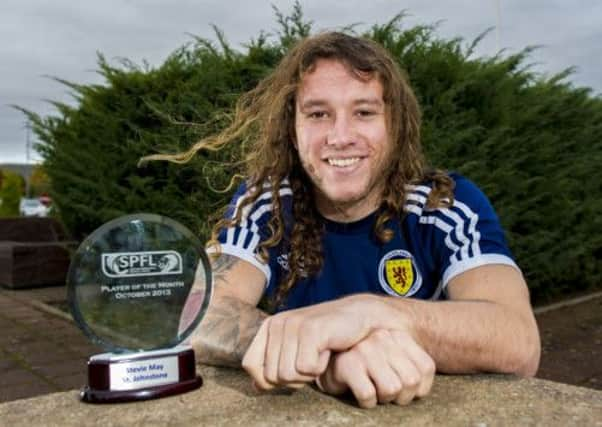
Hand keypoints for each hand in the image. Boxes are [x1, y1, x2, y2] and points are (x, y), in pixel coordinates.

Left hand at [242, 295, 392, 389]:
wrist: (358, 316)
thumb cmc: (327, 336)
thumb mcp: (296, 349)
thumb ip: (275, 363)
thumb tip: (256, 386)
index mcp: (269, 326)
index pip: (249, 365)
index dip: (268, 379)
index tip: (291, 370)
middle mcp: (277, 323)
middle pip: (270, 376)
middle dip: (293, 378)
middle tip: (311, 361)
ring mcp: (293, 324)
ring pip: (287, 375)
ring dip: (308, 374)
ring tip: (319, 354)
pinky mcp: (310, 330)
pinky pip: (306, 369)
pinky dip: (320, 367)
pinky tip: (328, 350)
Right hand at [316, 329, 434, 408]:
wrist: (329, 363)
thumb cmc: (368, 368)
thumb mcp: (395, 360)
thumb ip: (413, 366)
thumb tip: (420, 386)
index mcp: (397, 334)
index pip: (426, 368)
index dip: (418, 387)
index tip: (402, 386)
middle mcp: (381, 337)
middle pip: (410, 380)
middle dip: (400, 395)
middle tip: (385, 390)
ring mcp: (364, 350)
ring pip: (391, 388)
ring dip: (383, 398)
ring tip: (373, 388)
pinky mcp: (347, 365)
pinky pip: (368, 395)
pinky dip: (366, 402)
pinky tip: (360, 392)